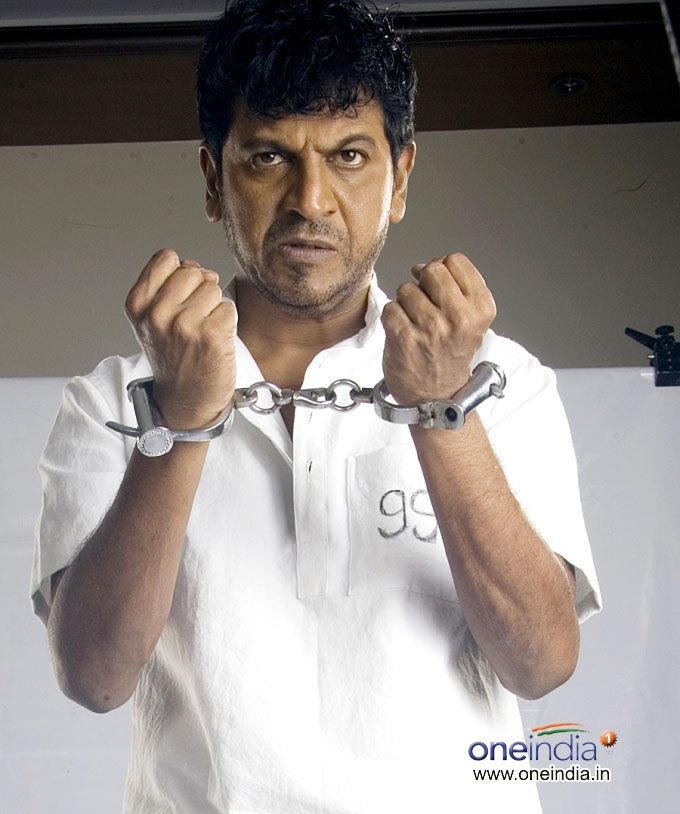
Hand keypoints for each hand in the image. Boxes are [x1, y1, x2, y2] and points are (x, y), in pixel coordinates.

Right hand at [125, 249, 237, 428]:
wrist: (185, 400)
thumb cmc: (174, 358)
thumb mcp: (151, 319)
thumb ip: (165, 287)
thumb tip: (198, 269)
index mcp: (138, 304)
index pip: (167, 258)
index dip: (181, 274)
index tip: (180, 299)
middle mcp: (157, 313)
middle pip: (193, 270)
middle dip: (199, 291)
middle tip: (193, 321)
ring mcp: (184, 324)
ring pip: (212, 288)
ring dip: (214, 308)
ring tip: (202, 333)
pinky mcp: (211, 335)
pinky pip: (229, 308)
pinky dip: (227, 323)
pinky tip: (215, 342)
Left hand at [381, 253, 495, 404]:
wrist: (437, 397)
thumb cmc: (450, 356)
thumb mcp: (471, 320)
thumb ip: (456, 287)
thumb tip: (423, 266)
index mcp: (480, 309)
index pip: (455, 261)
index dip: (441, 268)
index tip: (437, 286)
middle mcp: (459, 318)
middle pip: (432, 270)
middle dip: (423, 282)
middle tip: (424, 304)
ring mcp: (431, 328)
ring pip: (407, 289)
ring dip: (406, 303)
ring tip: (415, 324)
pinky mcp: (405, 338)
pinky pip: (391, 308)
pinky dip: (392, 319)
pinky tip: (403, 332)